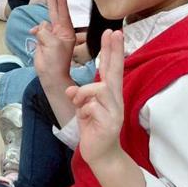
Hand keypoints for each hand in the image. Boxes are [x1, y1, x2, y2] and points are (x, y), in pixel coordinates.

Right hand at [32, 0, 76, 84]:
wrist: (50, 75)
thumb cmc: (56, 61)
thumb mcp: (52, 43)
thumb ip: (45, 31)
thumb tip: (39, 27)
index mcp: (66, 32)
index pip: (63, 13)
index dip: (61, 2)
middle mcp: (59, 32)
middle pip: (54, 12)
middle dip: (51, 0)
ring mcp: (51, 36)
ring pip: (44, 23)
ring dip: (40, 26)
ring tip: (45, 42)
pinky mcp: (43, 41)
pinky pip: (38, 30)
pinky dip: (35, 31)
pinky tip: (34, 35)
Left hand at [67, 29, 124, 164]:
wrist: (100, 154)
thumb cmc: (92, 127)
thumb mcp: (84, 107)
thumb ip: (81, 95)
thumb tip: (72, 88)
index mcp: (109, 93)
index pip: (112, 68)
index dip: (112, 51)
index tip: (114, 32)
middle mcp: (115, 99)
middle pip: (115, 71)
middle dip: (113, 51)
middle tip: (114, 32)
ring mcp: (114, 111)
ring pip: (98, 89)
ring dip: (83, 93)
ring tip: (77, 102)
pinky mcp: (110, 123)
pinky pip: (92, 107)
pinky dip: (84, 110)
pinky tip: (85, 119)